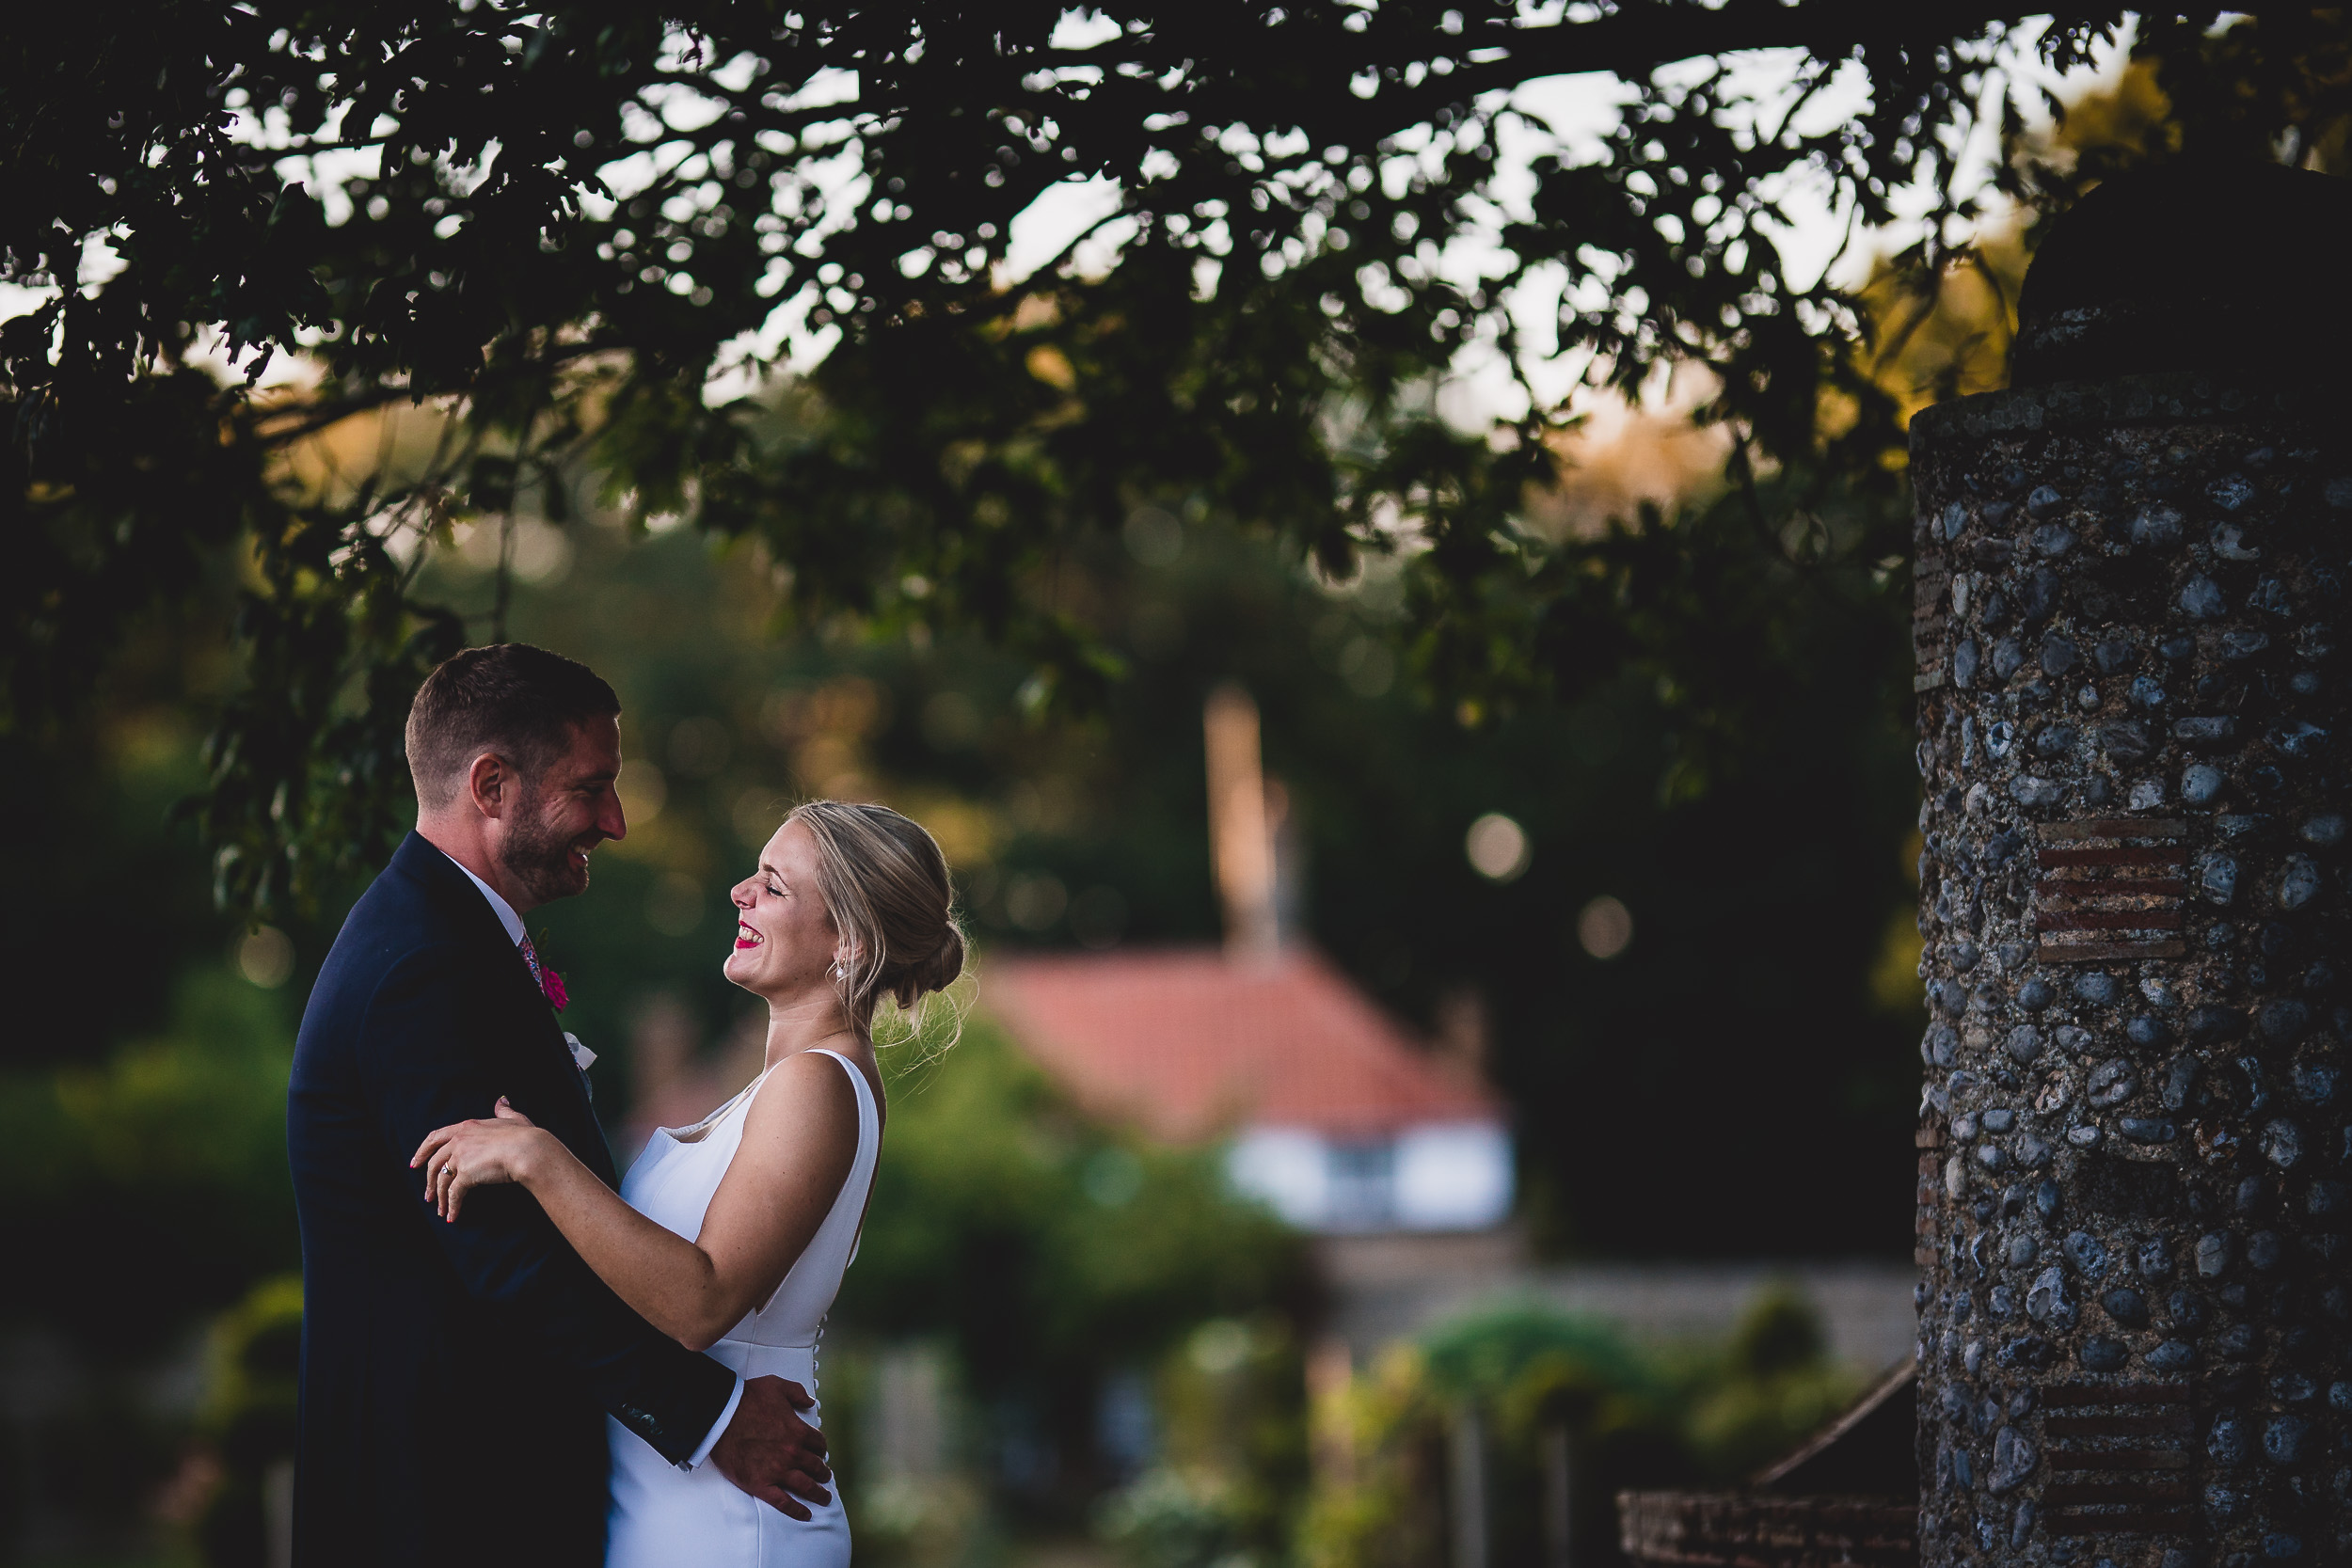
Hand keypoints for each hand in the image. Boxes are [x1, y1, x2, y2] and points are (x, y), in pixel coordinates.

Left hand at [410, 1098, 546, 1221]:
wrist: (529, 1150)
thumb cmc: (525, 1136)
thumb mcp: (513, 1119)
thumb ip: (504, 1111)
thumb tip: (501, 1100)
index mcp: (466, 1126)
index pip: (435, 1137)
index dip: (423, 1151)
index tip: (415, 1163)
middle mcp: (459, 1141)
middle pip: (435, 1162)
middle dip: (429, 1181)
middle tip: (428, 1195)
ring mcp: (461, 1158)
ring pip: (442, 1180)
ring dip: (440, 1197)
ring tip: (440, 1210)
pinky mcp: (466, 1175)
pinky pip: (454, 1194)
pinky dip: (452, 1206)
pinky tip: (452, 1215)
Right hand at [710, 1376, 832, 1518]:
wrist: (720, 1416)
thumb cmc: (747, 1399)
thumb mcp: (777, 1386)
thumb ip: (797, 1393)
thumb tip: (810, 1402)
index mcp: (798, 1431)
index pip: (818, 1444)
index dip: (821, 1449)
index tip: (820, 1453)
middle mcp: (792, 1453)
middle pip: (816, 1467)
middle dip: (823, 1472)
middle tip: (826, 1477)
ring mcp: (778, 1471)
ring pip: (805, 1486)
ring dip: (818, 1493)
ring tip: (824, 1498)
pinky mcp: (761, 1485)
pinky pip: (784, 1502)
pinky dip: (797, 1511)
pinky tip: (806, 1515)